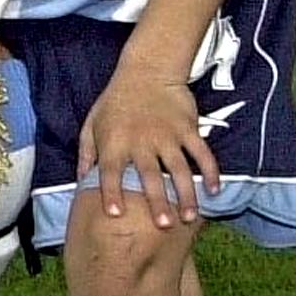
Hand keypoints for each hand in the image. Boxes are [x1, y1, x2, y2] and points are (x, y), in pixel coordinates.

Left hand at [77, 64, 220, 228]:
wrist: (147, 70)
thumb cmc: (115, 101)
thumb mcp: (92, 123)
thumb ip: (86, 153)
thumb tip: (80, 180)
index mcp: (114, 141)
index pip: (110, 171)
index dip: (111, 192)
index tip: (115, 214)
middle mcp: (141, 141)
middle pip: (150, 176)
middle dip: (157, 201)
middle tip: (164, 225)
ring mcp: (167, 135)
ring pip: (180, 169)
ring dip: (186, 194)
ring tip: (189, 217)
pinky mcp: (188, 128)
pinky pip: (202, 153)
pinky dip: (210, 171)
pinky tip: (215, 190)